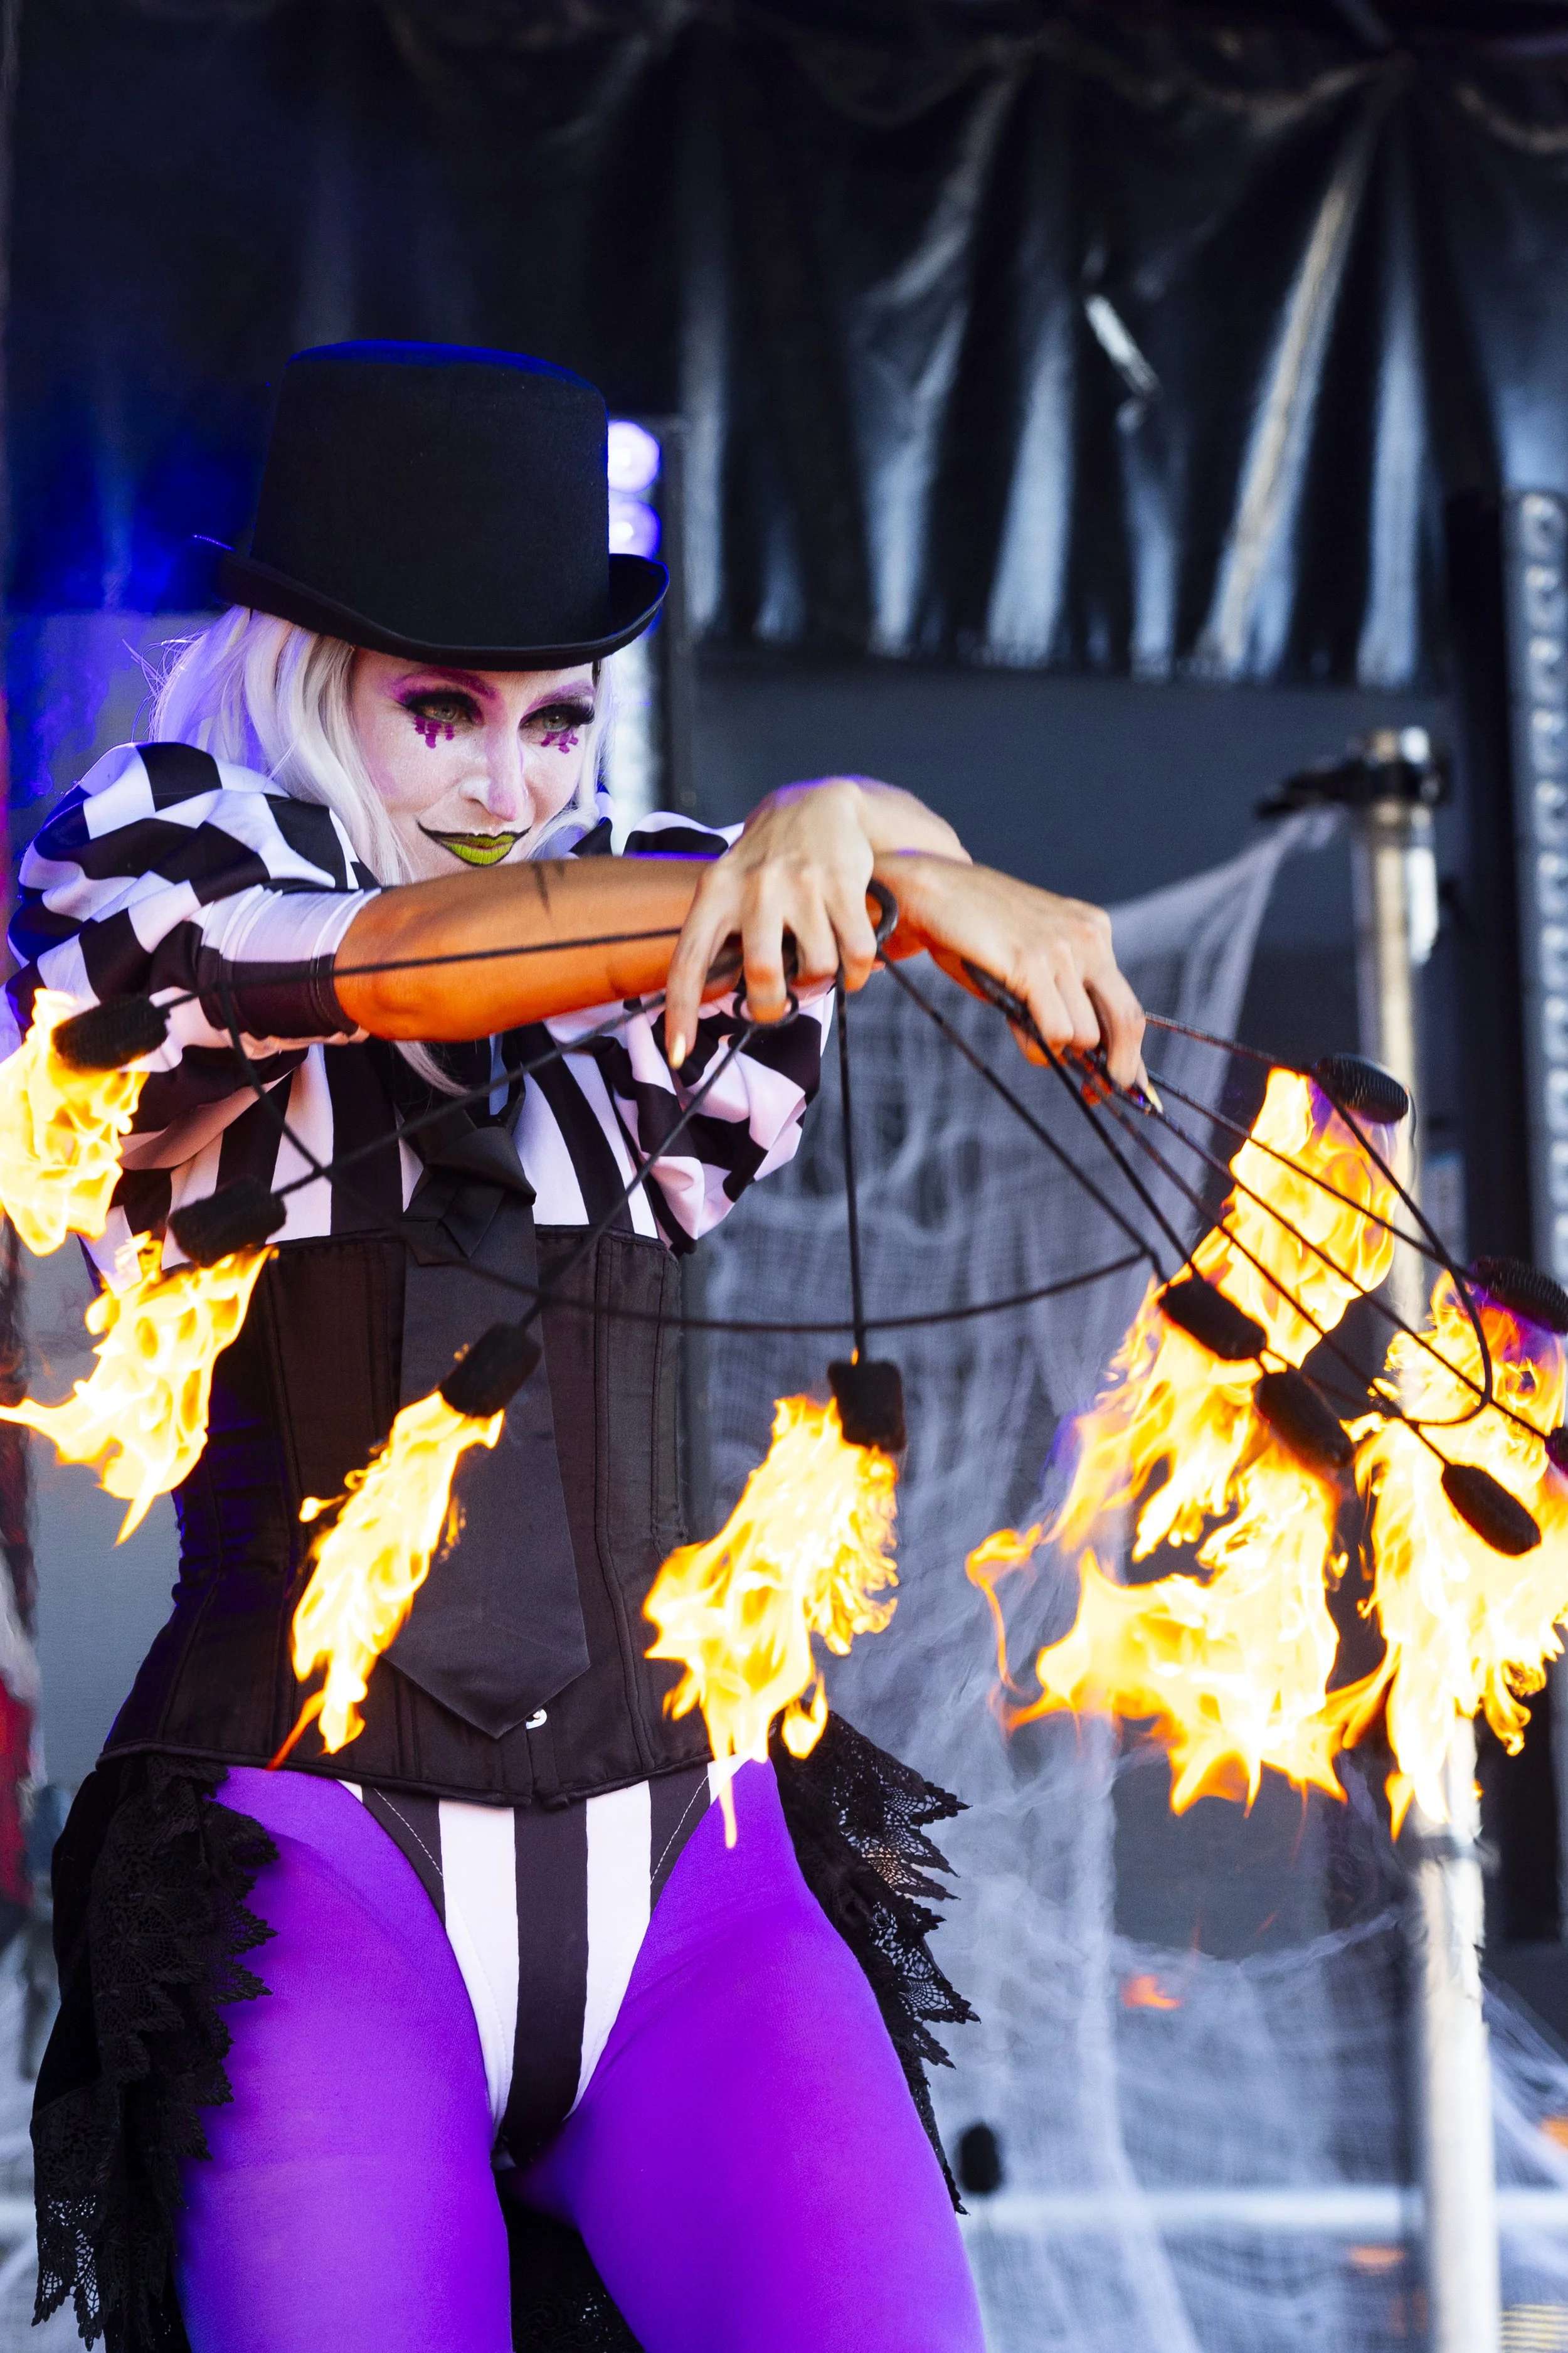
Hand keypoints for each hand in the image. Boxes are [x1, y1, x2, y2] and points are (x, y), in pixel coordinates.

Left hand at [663, 781, 885, 1065]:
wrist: (818, 803)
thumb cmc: (769, 860)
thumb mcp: (729, 886)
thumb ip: (720, 936)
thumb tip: (714, 998)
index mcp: (715, 893)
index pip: (688, 962)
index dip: (680, 1014)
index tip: (677, 1056)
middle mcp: (753, 887)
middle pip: (761, 976)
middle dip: (772, 1006)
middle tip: (779, 1005)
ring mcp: (800, 884)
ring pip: (815, 968)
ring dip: (819, 986)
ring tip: (818, 974)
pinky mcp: (843, 883)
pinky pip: (854, 953)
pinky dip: (857, 975)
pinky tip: (853, 969)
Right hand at [880, 855, 1146, 1089]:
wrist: (933, 889)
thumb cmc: (975, 932)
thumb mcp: (1028, 962)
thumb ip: (1057, 997)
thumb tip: (1074, 1054)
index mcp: (1093, 933)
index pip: (1126, 1003)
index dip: (1129, 1053)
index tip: (1121, 1084)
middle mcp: (1088, 938)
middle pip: (1126, 1020)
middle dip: (1118, 1067)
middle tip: (1096, 1092)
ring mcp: (1062, 949)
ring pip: (1086, 1033)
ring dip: (1058, 1048)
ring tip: (1023, 1028)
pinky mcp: (1032, 963)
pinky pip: (1056, 1028)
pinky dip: (1040, 1045)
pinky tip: (1018, 1028)